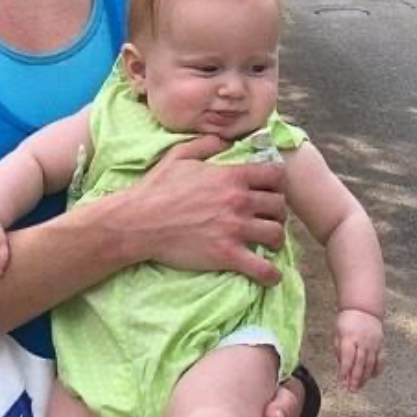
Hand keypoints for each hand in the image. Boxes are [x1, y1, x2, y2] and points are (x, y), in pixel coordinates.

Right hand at [130, 135, 286, 285]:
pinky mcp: (227, 255)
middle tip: (268, 217)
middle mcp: (239, 201)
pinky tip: (269, 275)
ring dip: (276, 239)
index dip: (277, 183)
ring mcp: (235, 229)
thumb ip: (207, 144)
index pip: (275, 175)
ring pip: (276, 235)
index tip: (270, 190)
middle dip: (277, 212)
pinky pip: (263, 268)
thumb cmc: (156, 189)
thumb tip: (225, 141)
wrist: (138, 222)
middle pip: (279, 206)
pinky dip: (271, 274)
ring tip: (268, 243)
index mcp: (231, 177)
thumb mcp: (179, 156)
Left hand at [333, 309, 383, 390]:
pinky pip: (380, 359)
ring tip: (359, 387)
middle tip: (351, 389)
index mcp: (349, 337)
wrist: (364, 309)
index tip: (341, 380)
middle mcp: (363, 341)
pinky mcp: (381, 344)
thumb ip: (339, 351)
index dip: (344, 369)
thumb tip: (341, 369)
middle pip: (360, 362)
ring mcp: (373, 343)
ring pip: (370, 363)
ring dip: (365, 377)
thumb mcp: (338, 334)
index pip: (347, 356)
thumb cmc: (347, 322)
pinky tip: (372, 377)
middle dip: (355, 377)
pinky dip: (376, 369)